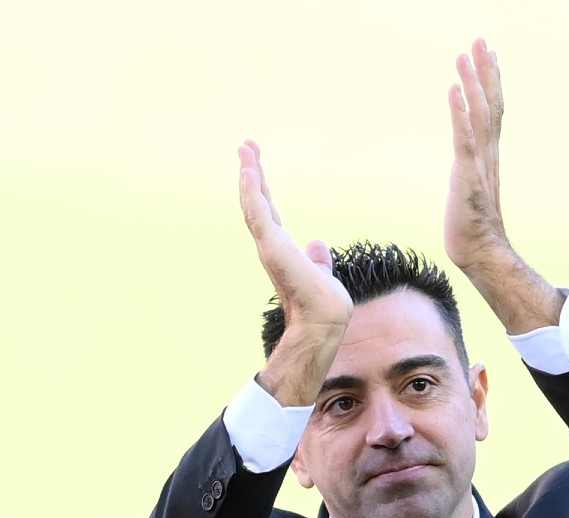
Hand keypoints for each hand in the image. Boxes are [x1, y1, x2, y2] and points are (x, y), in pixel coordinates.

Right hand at [240, 140, 352, 406]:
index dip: (262, 188)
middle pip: (257, 201)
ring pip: (254, 204)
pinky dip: (251, 192)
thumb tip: (317, 245)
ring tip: (246, 149)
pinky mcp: (272, 247)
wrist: (323, 321)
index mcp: (282, 249)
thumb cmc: (323, 304)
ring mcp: (269, 245)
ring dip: (249, 175)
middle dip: (252, 173)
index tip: (255, 165)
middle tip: (245, 145)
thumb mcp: (321, 273)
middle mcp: (272, 244)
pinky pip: (258, 213)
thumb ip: (317, 260)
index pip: (269, 211)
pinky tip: (249, 172)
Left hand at [442, 39, 563, 331]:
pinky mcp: (466, 175)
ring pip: (479, 113)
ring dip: (472, 82)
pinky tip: (454, 90)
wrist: (480, 253)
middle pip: (491, 103)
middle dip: (485, 70)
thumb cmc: (471, 227)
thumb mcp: (469, 189)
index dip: (492, 80)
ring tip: (465, 54)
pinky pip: (463, 137)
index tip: (488, 53)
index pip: (494, 109)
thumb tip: (466, 166)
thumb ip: (471, 172)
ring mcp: (479, 162)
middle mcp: (488, 153)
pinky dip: (460, 112)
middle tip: (480, 40)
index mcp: (489, 154)